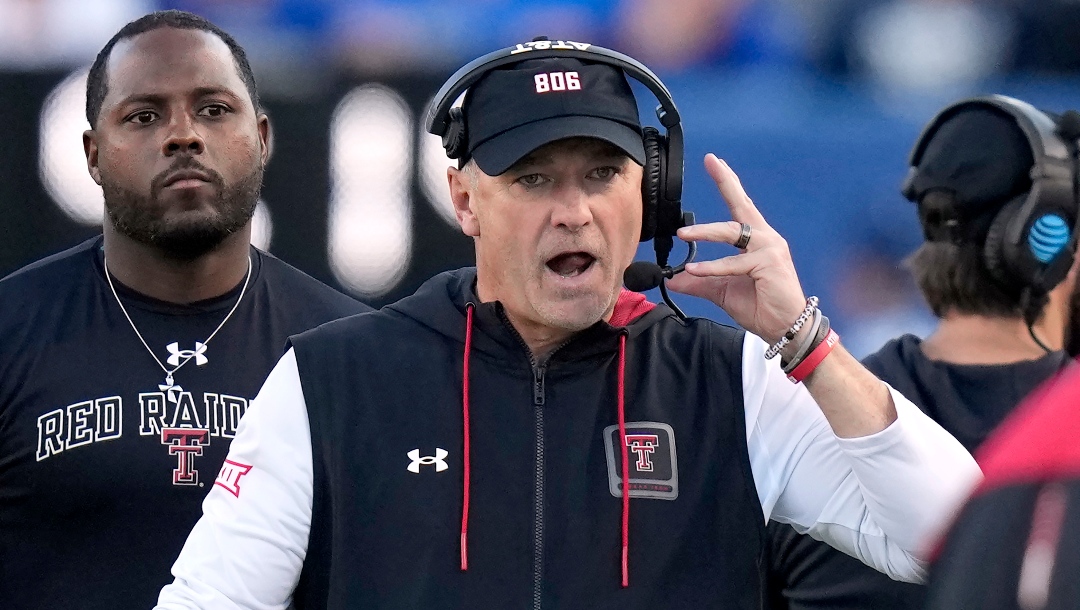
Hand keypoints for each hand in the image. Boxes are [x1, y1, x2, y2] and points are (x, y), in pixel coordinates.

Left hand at [665, 154, 807, 344]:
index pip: (739, 207)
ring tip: (683, 234)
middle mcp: (765, 238)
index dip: (728, 183)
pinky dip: (711, 268)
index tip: (715, 162)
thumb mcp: (721, 290)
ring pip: (732, 233)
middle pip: (742, 206)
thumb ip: (698, 281)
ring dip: (705, 232)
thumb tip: (672, 278)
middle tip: (711, 161)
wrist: (784, 327)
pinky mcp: (769, 264)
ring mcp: (770, 249)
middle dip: (726, 181)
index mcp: (756, 240)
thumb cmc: (760, 305)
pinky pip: (733, 264)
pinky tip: (694, 270)